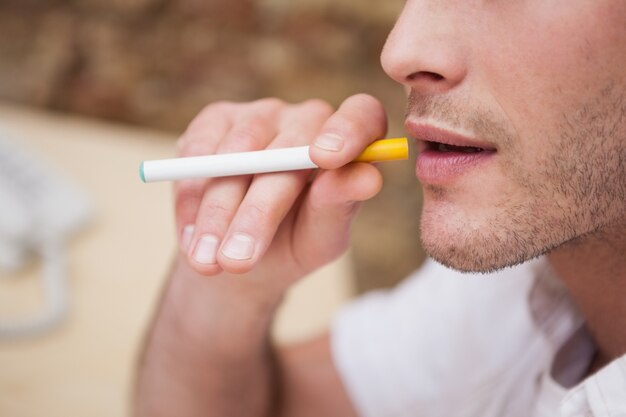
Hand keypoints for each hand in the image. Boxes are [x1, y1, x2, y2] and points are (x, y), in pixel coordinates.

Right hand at [175, 94, 386, 289]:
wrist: (236, 252)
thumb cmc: (293, 242)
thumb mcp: (321, 238)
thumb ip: (341, 207)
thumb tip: (368, 178)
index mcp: (347, 143)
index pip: (361, 116)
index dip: (347, 131)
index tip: (325, 159)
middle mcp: (306, 119)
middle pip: (288, 148)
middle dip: (258, 210)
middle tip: (238, 260)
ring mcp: (259, 115)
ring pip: (237, 153)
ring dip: (218, 213)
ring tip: (208, 261)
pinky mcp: (214, 121)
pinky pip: (199, 152)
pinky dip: (191, 200)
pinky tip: (192, 238)